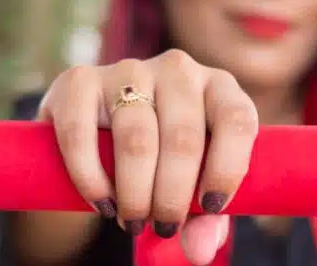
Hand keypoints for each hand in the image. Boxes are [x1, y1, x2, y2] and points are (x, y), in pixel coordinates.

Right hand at [36, 49, 258, 264]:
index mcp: (219, 87)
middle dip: (172, 197)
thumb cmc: (165, 161)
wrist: (100, 131)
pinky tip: (102, 203)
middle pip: (183, 139)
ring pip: (136, 139)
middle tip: (163, 227)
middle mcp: (178, 70)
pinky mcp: (80, 80)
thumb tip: (199, 251)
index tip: (210, 208)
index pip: (237, 120)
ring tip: (132, 221)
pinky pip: (81, 133)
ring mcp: (128, 69)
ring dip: (135, 193)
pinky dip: (91, 178)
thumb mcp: (194, 186)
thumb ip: (205, 219)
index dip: (227, 169)